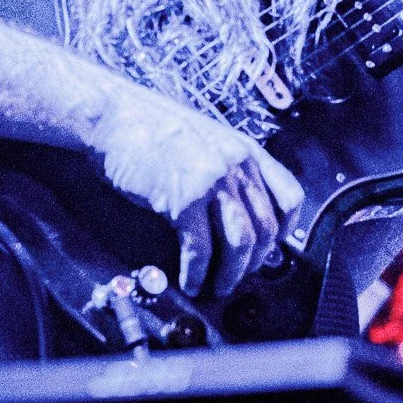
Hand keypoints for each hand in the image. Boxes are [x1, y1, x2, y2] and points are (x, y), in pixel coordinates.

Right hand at [92, 89, 302, 298]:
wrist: (113, 115)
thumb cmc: (150, 127)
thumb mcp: (206, 139)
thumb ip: (227, 167)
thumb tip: (237, 208)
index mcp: (246, 150)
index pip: (289, 196)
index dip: (286, 229)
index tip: (273, 248)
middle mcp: (237, 165)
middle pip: (265, 227)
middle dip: (254, 262)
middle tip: (239, 277)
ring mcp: (213, 182)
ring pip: (240, 243)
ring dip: (231, 274)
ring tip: (218, 287)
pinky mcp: (184, 200)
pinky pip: (201, 249)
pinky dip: (198, 273)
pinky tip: (191, 282)